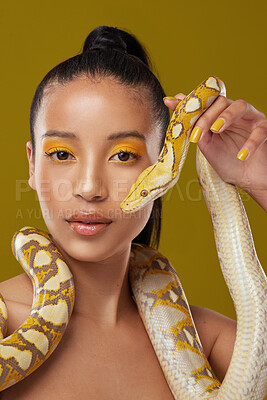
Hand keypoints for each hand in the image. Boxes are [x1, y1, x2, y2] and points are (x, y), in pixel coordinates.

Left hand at [163, 94, 266, 210]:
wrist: (246, 179)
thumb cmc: (227, 161)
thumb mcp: (206, 145)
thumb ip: (194, 128)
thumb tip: (175, 108)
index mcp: (220, 115)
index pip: (206, 102)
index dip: (191, 103)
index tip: (171, 103)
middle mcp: (235, 113)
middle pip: (221, 102)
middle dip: (206, 116)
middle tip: (197, 133)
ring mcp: (251, 119)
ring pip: (240, 105)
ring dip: (226, 116)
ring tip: (216, 130)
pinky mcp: (265, 130)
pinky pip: (259, 131)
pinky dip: (250, 143)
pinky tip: (241, 155)